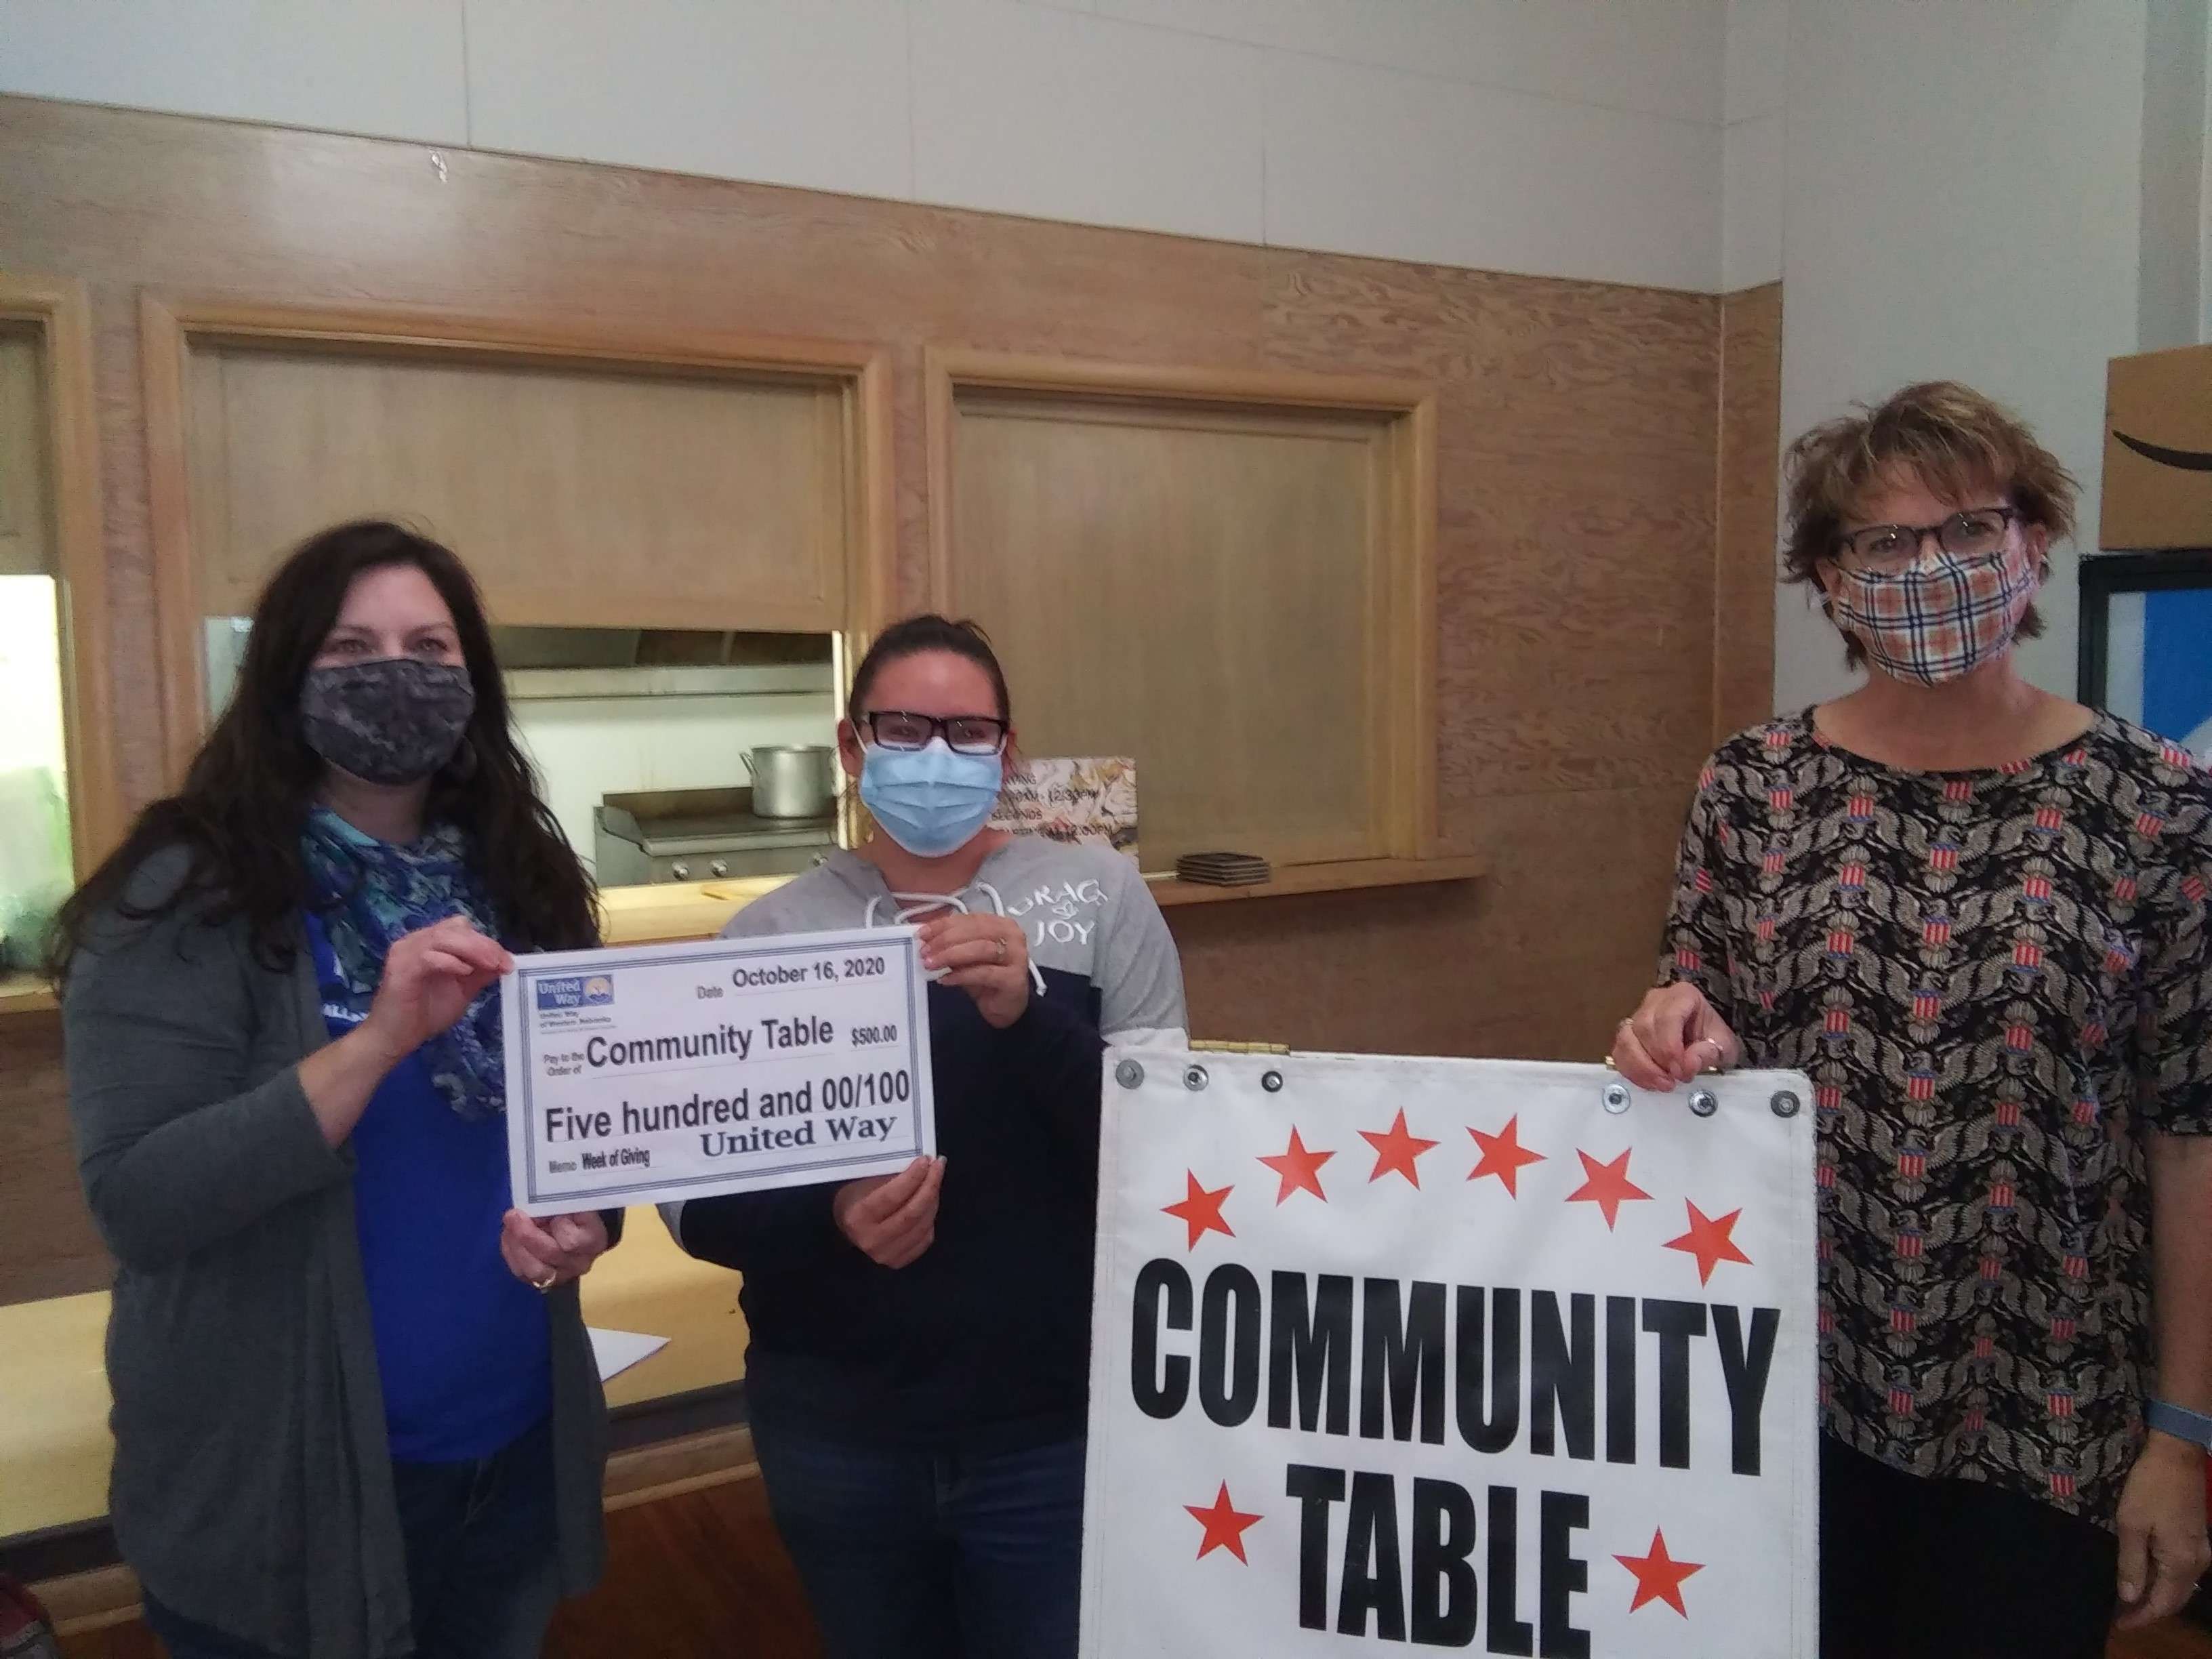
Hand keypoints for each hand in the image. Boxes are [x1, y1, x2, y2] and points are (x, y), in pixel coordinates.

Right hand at [360, 917, 511, 1064]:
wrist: (395, 1038)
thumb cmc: (426, 1014)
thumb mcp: (462, 991)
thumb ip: (479, 974)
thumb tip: (504, 961)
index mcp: (429, 943)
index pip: (461, 929)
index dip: (486, 941)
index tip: (507, 962)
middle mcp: (415, 941)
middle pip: (454, 928)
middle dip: (483, 944)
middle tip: (501, 963)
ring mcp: (405, 952)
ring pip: (443, 937)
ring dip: (472, 950)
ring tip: (490, 966)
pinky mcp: (400, 969)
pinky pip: (428, 956)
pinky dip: (449, 962)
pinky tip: (464, 973)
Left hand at [500, 1209, 608, 1290]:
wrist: (581, 1230)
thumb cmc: (577, 1211)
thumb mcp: (575, 1203)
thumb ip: (560, 1204)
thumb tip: (536, 1206)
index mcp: (593, 1241)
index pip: (572, 1241)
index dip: (556, 1225)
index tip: (549, 1209)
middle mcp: (579, 1263)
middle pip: (550, 1255)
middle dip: (527, 1234)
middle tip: (513, 1214)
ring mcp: (561, 1276)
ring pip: (534, 1269)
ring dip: (516, 1246)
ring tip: (509, 1227)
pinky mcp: (542, 1281)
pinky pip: (521, 1272)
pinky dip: (511, 1253)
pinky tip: (509, 1237)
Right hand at [832, 1156, 944, 1268]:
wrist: (847, 1228)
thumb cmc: (856, 1198)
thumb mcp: (864, 1182)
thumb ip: (891, 1176)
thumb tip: (922, 1164)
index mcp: (857, 1218)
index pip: (891, 1197)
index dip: (912, 1177)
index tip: (925, 1160)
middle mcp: (871, 1240)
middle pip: (911, 1213)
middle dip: (929, 1186)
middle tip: (938, 1165)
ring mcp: (886, 1255)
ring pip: (922, 1225)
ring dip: (933, 1199)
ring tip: (934, 1180)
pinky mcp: (899, 1261)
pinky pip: (926, 1238)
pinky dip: (931, 1217)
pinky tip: (929, 1201)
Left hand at [918, 914, 1030, 1029]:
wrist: (1006, 1005)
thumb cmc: (988, 977)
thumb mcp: (967, 956)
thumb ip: (952, 943)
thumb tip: (926, 937)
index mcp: (1001, 924)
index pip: (969, 918)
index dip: (943, 925)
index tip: (923, 933)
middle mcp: (1012, 937)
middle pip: (974, 931)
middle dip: (945, 940)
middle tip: (925, 951)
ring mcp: (1016, 957)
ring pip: (980, 949)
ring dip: (951, 955)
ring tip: (932, 964)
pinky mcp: (1013, 979)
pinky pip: (983, 973)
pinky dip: (961, 975)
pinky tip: (946, 979)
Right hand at [1611, 983, 1741, 1090]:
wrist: (1705, 1041)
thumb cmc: (1713, 1039)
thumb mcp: (1723, 1046)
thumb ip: (1708, 1053)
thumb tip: (1688, 1064)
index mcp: (1683, 995)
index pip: (1667, 1017)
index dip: (1670, 1047)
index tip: (1681, 1071)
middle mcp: (1656, 1000)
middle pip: (1644, 1027)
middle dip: (1657, 1059)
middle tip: (1674, 1080)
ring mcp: (1637, 1015)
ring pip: (1626, 1038)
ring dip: (1642, 1067)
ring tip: (1662, 1084)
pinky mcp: (1627, 1034)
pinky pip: (1619, 1051)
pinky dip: (1632, 1070)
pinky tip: (1650, 1082)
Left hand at [2115, 1433, 2210, 1628]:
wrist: (2176, 1456)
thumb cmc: (2149, 1487)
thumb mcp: (2131, 1525)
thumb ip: (2131, 1564)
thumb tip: (2130, 1597)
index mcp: (2181, 1563)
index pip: (2162, 1604)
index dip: (2141, 1617)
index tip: (2119, 1624)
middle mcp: (2198, 1563)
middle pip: (2175, 1599)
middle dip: (2149, 1610)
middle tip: (2121, 1615)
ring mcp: (2201, 1550)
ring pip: (2179, 1585)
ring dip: (2156, 1595)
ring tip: (2128, 1598)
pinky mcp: (2197, 1538)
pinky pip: (2181, 1570)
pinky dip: (2163, 1578)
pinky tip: (2144, 1574)